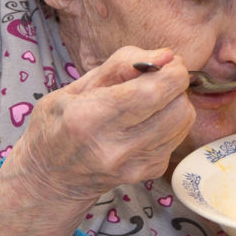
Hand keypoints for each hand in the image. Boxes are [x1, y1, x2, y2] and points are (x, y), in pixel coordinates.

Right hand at [6, 47, 194, 206]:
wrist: (52, 179)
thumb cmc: (58, 125)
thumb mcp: (75, 86)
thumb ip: (122, 64)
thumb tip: (167, 56)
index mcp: (89, 118)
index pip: (153, 92)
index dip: (172, 72)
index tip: (169, 62)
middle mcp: (114, 147)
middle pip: (177, 108)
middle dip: (177, 85)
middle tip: (160, 79)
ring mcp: (133, 165)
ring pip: (184, 122)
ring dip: (177, 103)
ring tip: (153, 100)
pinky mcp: (147, 174)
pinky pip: (178, 138)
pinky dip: (171, 123)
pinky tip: (148, 121)